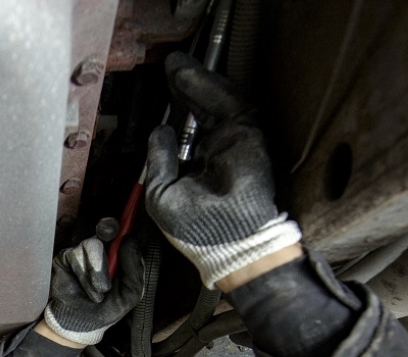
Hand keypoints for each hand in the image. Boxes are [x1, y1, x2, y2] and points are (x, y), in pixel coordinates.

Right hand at [43, 237, 143, 345]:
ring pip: (92, 244)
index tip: (127, 232)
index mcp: (120, 255)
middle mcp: (102, 249)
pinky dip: (84, 274)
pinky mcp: (66, 257)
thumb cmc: (108, 308)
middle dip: (112, 252)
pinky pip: (76, 256)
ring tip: (99, 291)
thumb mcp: (131, 293)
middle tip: (109, 275)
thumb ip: (135, 269)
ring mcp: (83, 252)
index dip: (126, 224)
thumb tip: (129, 240)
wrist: (83, 324)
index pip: (124, 231)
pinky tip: (85, 288)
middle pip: (107, 230)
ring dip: (97, 271)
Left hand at [146, 52, 301, 287]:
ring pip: (215, 102)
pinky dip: (209, 88)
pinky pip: (229, 104)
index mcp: (196, 167)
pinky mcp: (247, 135)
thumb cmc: (196, 229)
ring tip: (176, 66)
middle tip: (170, 67)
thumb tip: (159, 131)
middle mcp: (215, 151)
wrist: (229, 239)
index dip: (176, 109)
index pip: (186, 130)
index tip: (163, 92)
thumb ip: (160, 159)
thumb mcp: (162, 193)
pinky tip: (190, 77)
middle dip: (185, 88)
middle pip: (201, 110)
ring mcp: (232, 141)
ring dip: (197, 82)